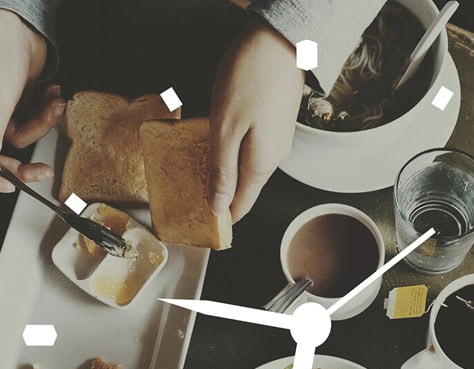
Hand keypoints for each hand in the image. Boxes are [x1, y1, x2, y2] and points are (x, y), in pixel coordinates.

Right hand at [0, 8, 64, 191]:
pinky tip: (51, 95)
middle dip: (19, 162)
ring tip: (51, 104)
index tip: (9, 185)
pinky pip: (23, 122)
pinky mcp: (4, 103)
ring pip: (13, 139)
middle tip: (41, 170)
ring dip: (38, 125)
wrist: (14, 20)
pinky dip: (40, 112)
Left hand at [210, 17, 305, 221]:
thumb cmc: (251, 79)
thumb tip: (219, 207)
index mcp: (260, 165)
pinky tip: (219, 140)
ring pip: (248, 167)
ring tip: (200, 166)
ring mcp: (277, 140)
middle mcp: (274, 158)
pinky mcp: (276, 123)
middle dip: (220, 194)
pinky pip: (253, 148)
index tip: (201, 222)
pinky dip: (234, 151)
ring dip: (226, 170)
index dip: (220, 218)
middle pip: (245, 188)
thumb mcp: (226, 129)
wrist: (282, 42)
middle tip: (191, 193)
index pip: (240, 207)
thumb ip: (222, 170)